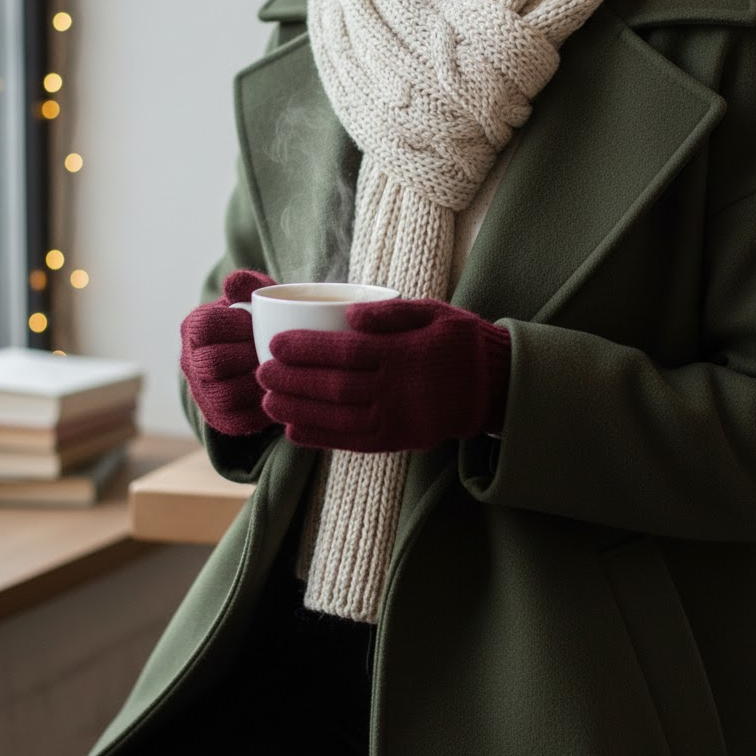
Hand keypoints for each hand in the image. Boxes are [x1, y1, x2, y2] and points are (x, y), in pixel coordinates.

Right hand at [180, 269, 274, 435]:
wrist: (264, 355)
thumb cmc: (261, 320)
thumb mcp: (257, 298)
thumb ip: (248, 286)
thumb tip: (234, 282)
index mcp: (194, 328)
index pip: (204, 327)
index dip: (235, 325)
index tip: (258, 322)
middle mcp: (191, 362)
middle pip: (212, 364)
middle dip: (247, 355)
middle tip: (274, 350)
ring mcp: (203, 393)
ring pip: (225, 395)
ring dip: (256, 383)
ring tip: (279, 371)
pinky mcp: (222, 419)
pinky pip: (240, 420)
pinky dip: (263, 408)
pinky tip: (281, 392)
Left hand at [257, 298, 510, 451]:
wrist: (494, 388)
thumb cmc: (459, 342)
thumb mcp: (434, 312)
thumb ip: (391, 312)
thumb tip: (350, 314)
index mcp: (404, 353)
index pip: (345, 350)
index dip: (305, 349)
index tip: (275, 344)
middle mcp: (398, 389)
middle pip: (334, 386)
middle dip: (291, 380)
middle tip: (261, 373)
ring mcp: (398, 419)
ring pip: (338, 417)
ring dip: (298, 411)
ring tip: (268, 402)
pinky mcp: (398, 441)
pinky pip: (353, 443)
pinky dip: (321, 438)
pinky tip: (294, 431)